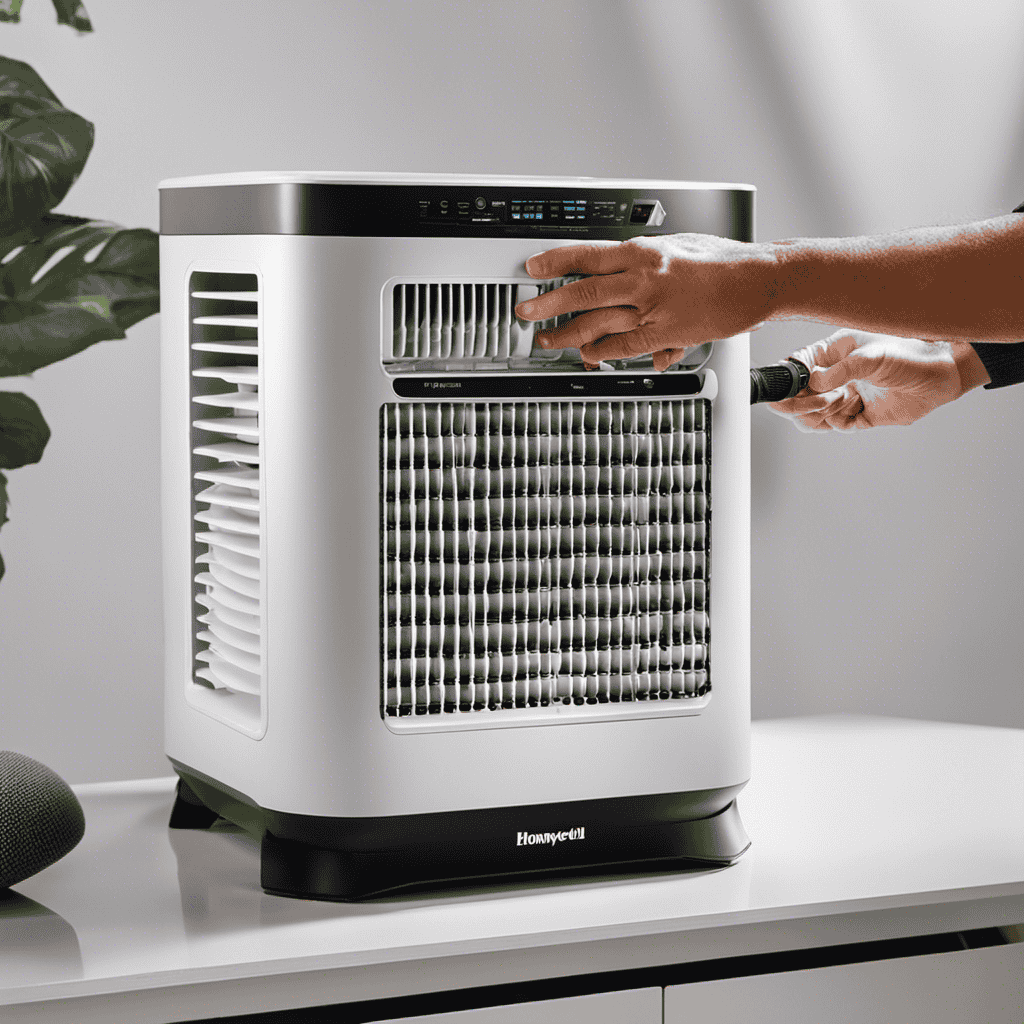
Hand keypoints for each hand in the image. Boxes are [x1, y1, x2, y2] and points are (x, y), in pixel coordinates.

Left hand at [513, 234, 776, 370]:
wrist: (759, 279)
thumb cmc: (723, 260)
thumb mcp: (678, 247)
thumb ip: (647, 264)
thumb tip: (624, 273)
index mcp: (643, 251)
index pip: (587, 255)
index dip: (554, 262)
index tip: (532, 268)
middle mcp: (643, 278)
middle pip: (582, 292)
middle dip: (548, 303)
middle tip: (526, 312)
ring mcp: (653, 307)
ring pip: (597, 322)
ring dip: (568, 334)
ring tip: (548, 340)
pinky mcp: (666, 333)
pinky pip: (624, 346)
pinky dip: (602, 351)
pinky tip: (587, 355)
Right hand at [768, 330, 983, 430]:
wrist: (941, 376)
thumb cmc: (911, 355)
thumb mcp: (871, 356)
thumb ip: (839, 370)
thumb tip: (812, 383)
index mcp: (832, 354)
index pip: (797, 369)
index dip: (788, 383)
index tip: (785, 393)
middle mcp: (836, 375)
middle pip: (800, 397)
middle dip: (802, 403)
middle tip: (814, 403)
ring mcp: (846, 395)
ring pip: (814, 414)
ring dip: (821, 413)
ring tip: (840, 402)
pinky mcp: (859, 415)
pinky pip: (836, 425)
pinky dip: (838, 423)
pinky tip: (852, 411)